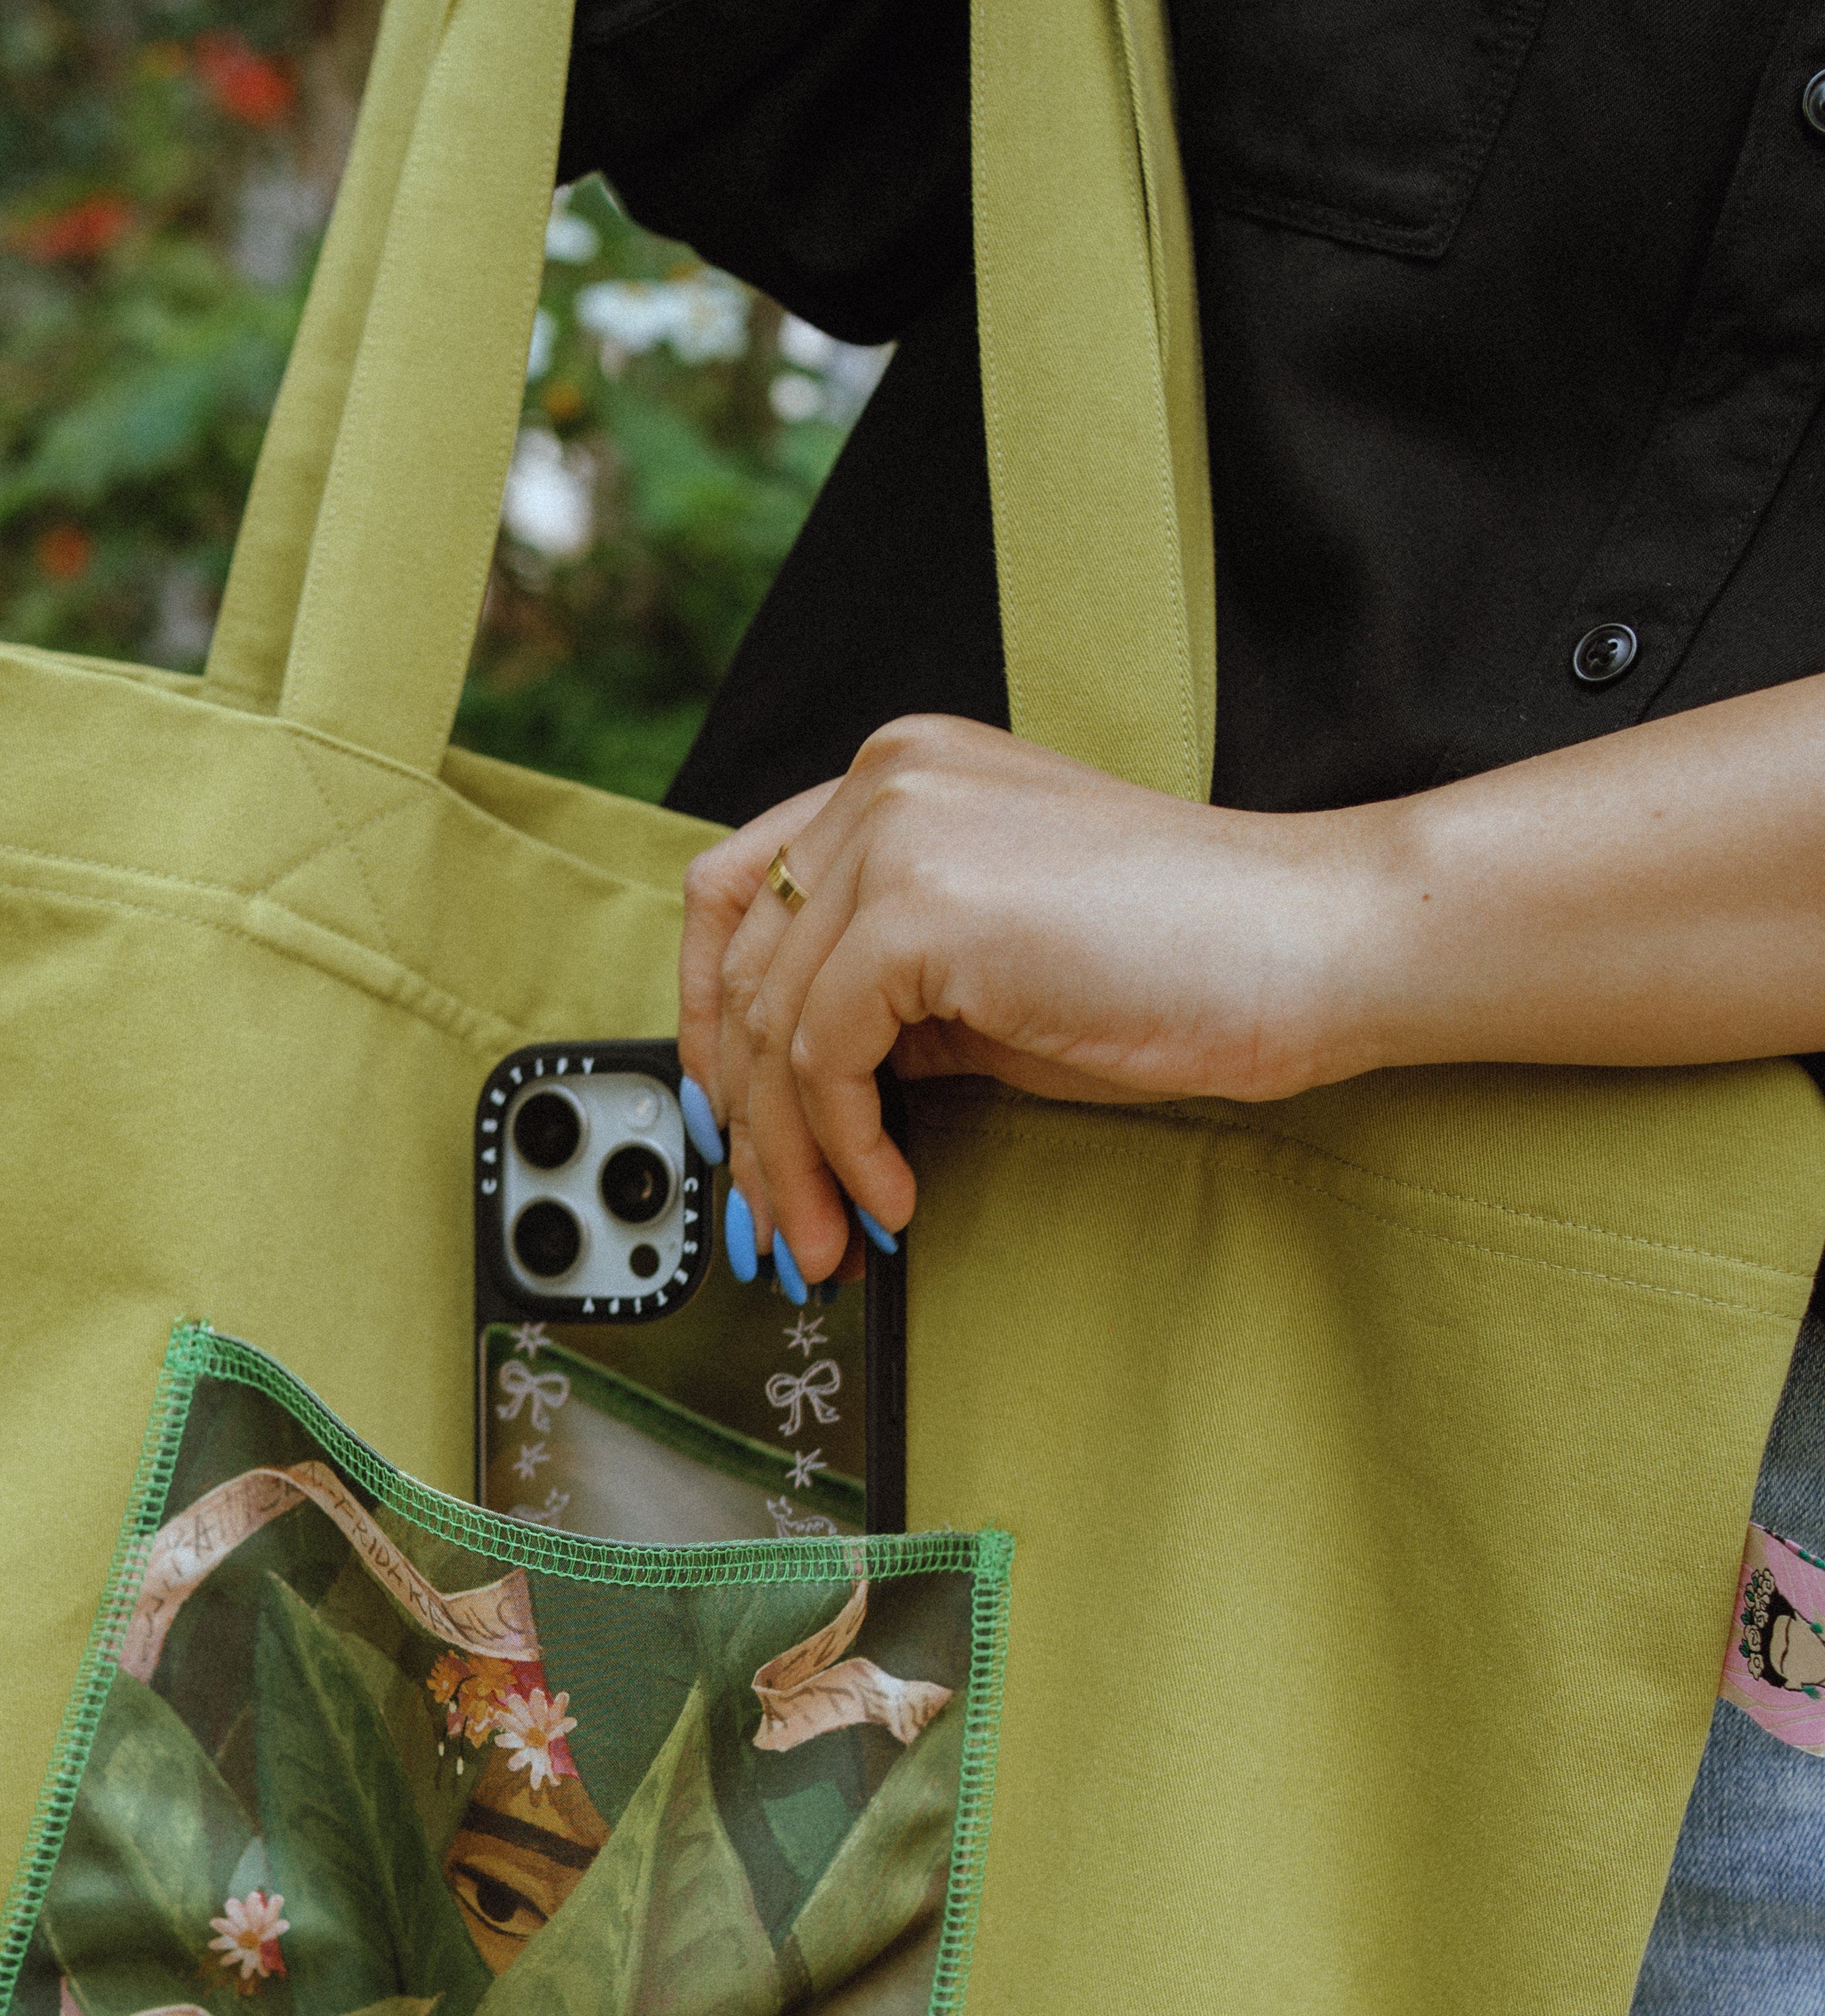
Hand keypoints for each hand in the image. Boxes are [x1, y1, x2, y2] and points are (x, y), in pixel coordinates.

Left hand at [678, 714, 1383, 1282]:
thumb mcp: (989, 971)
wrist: (1307, 945)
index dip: (708, 1017)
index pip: (736, 892)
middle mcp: (885, 782)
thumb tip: (789, 1096)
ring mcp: (900, 831)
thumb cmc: (1178, 963)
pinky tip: (892, 1197)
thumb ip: (885, 995)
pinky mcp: (922, 905)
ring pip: (772, 1026)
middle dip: (747, 1120)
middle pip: (741, 971)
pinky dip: (843, 1147)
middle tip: (775, 1220)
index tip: (728, 1118)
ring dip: (791, 1160)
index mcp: (898, 777)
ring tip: (830, 1238)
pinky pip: (826, 1056)